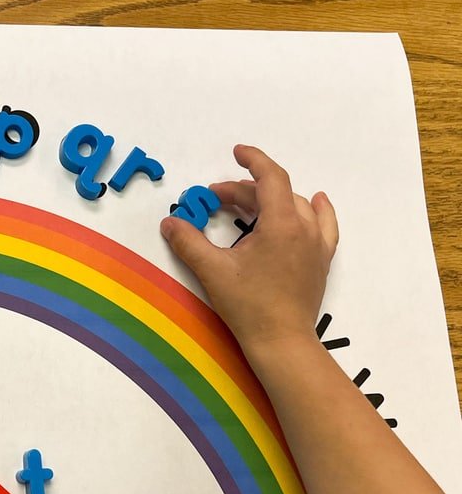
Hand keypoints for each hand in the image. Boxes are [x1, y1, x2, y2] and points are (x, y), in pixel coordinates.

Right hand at [159, 144, 338, 356]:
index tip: (236, 152)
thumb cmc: (248, 305)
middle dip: (244, 190)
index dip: (253, 160)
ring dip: (271, 199)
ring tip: (247, 204)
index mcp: (281, 225)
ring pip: (297, 206)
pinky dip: (316, 209)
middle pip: (276, 193)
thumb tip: (169, 222)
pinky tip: (317, 202)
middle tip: (213, 199)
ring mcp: (317, 245)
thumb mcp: (212, 270)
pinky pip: (324, 224)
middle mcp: (304, 229)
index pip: (271, 178)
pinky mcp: (320, 260)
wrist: (281, 341)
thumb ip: (188, 242)